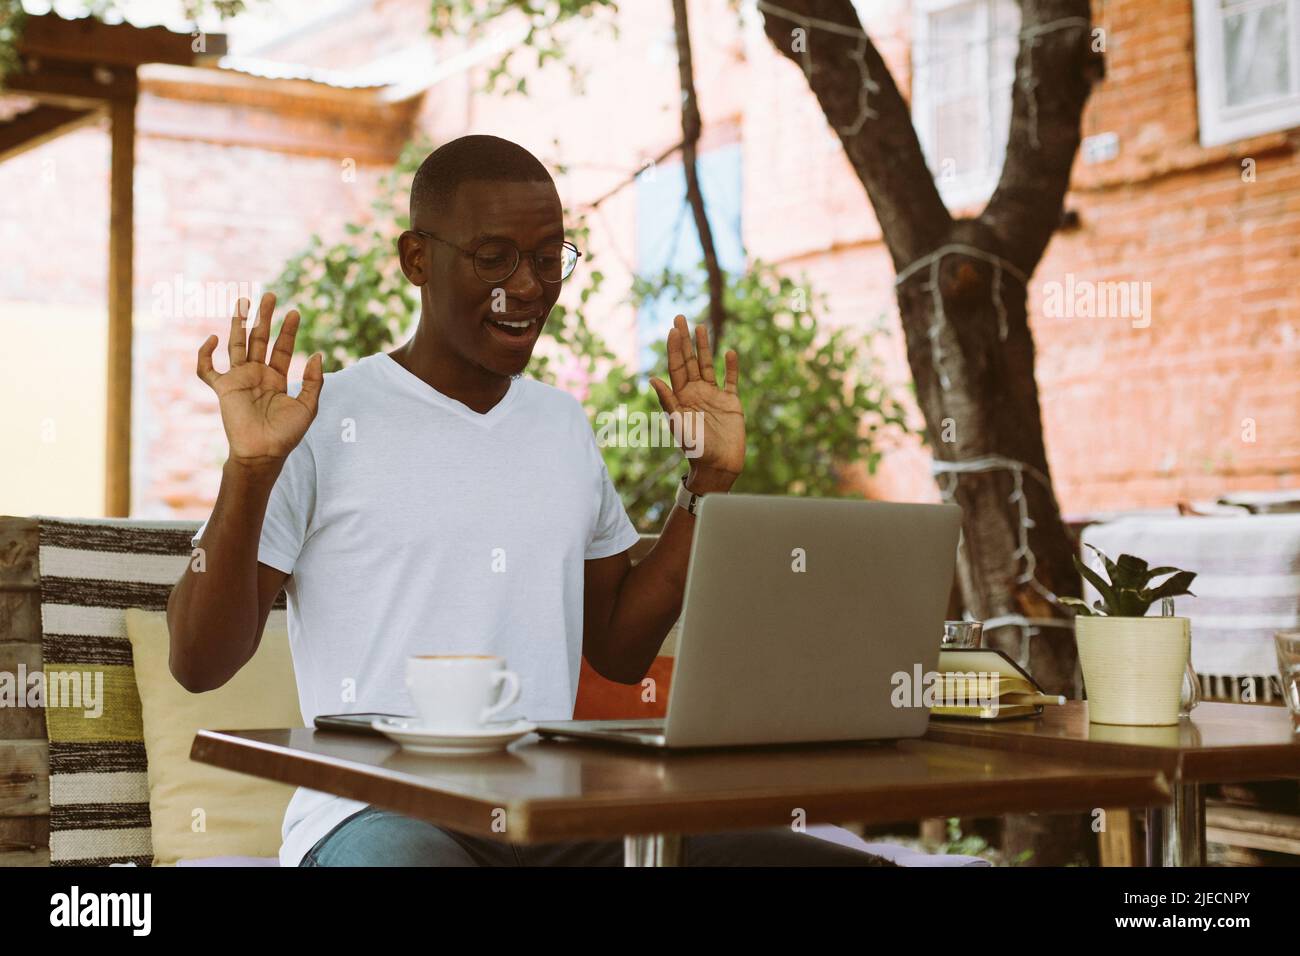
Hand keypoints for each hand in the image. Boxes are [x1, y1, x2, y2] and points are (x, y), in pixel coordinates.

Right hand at [197, 292, 322, 466]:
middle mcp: (257, 375)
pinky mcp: (223, 389)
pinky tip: (213, 339)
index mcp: (276, 379)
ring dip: (239, 323)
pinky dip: (205, 355)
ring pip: (236, 345)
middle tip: (269, 295)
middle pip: (258, 340)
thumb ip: (314, 381)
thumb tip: (320, 354)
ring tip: (243, 301)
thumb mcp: (308, 406)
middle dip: (263, 318)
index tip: (295, 312)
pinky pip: (207, 370)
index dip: (288, 331)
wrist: (264, 453)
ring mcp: (239, 380)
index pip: (282, 348)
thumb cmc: (286, 434)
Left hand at [648, 315, 744, 490]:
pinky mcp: (731, 402)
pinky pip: (730, 380)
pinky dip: (731, 366)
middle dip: (685, 339)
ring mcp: (713, 396)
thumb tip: (653, 379)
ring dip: (704, 347)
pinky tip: (729, 352)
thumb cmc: (695, 449)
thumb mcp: (678, 425)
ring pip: (708, 365)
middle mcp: (696, 392)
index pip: (676, 367)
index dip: (674, 348)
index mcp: (681, 397)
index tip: (673, 330)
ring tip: (702, 326)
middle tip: (680, 317)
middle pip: (689, 361)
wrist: (718, 466)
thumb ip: (668, 402)